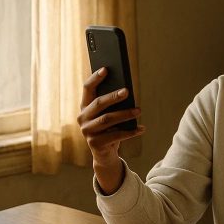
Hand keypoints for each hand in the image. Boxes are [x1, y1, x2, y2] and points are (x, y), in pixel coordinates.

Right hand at [78, 68, 144, 192]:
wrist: (104, 154)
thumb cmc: (108, 129)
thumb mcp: (108, 115)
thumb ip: (112, 104)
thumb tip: (126, 91)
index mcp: (84, 107)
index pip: (87, 89)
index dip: (95, 78)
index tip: (106, 69)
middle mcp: (82, 118)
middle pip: (98, 103)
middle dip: (113, 96)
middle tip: (127, 91)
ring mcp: (87, 132)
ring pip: (107, 119)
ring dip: (125, 114)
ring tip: (139, 110)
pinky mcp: (95, 144)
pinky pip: (115, 136)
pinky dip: (130, 132)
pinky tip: (141, 128)